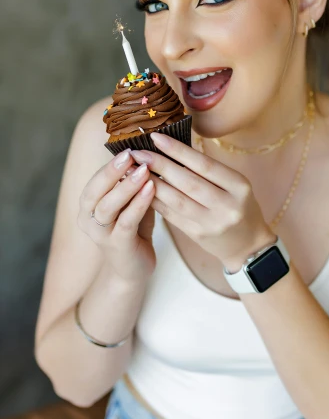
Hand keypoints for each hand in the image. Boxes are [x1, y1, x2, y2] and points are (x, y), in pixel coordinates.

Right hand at [78, 150, 156, 286]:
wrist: (133, 270)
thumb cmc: (134, 231)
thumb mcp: (131, 204)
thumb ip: (133, 184)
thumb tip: (147, 153)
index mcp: (88, 206)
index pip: (94, 181)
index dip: (109, 165)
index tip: (127, 148)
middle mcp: (88, 219)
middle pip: (95, 191)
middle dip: (112, 171)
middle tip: (130, 154)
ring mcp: (100, 235)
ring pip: (108, 206)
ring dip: (126, 186)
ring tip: (144, 170)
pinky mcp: (117, 246)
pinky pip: (126, 222)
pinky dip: (138, 204)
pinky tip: (151, 189)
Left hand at [130, 132, 275, 272]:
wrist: (248, 245)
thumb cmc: (239, 206)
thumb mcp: (234, 185)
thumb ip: (209, 170)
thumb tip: (171, 149)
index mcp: (239, 186)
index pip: (204, 165)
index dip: (178, 150)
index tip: (156, 138)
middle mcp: (227, 205)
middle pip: (188, 182)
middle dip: (160, 165)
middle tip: (138, 152)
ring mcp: (212, 223)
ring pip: (176, 200)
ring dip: (152, 183)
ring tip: (134, 170)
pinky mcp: (197, 235)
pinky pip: (171, 215)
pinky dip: (155, 200)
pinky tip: (141, 189)